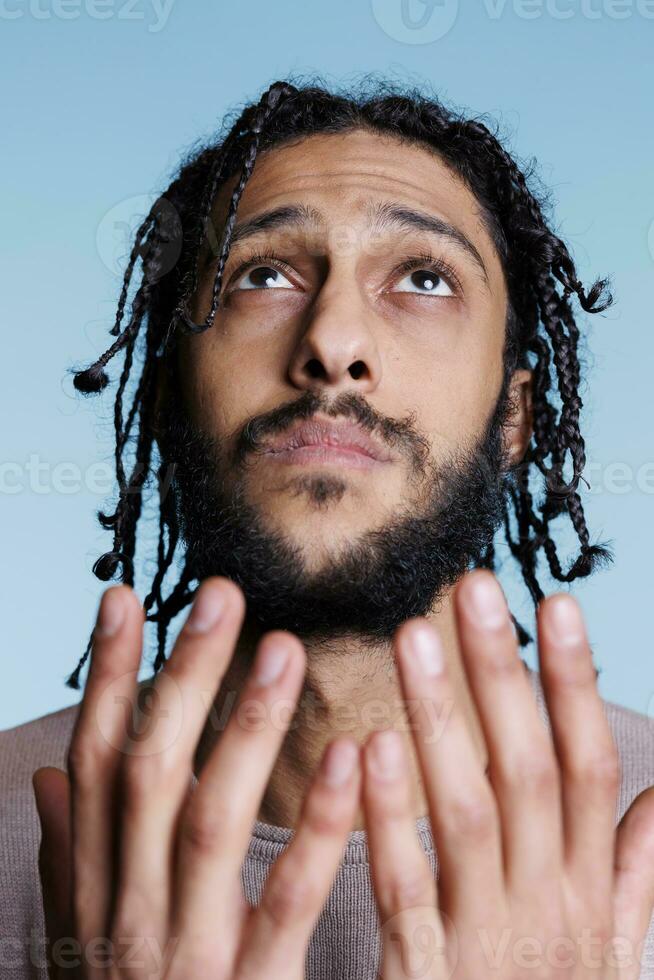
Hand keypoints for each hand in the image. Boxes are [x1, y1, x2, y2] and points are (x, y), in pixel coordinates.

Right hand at [32, 578, 360, 979]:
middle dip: (181, 679)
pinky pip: (284, 902)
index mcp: (97, 887)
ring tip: (287, 649)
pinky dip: (316, 827)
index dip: (109, 678)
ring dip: (245, 731)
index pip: (95, 762)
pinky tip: (351, 757)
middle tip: (221, 594)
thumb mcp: (82, 937)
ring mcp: (181, 952)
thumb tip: (48, 773)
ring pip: (208, 822)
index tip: (123, 599)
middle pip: (149, 774)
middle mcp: (127, 909)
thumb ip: (69, 853)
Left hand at [362, 568, 653, 979]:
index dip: (576, 683)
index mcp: (586, 892)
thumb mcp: (612, 956)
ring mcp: (488, 943)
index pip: (591, 767)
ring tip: (413, 636)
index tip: (555, 604)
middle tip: (472, 587)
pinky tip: (367, 748)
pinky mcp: (428, 978)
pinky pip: (407, 891)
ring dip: (443, 722)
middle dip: (503, 675)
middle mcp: (546, 907)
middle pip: (530, 770)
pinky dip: (390, 820)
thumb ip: (634, 876)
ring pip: (467, 814)